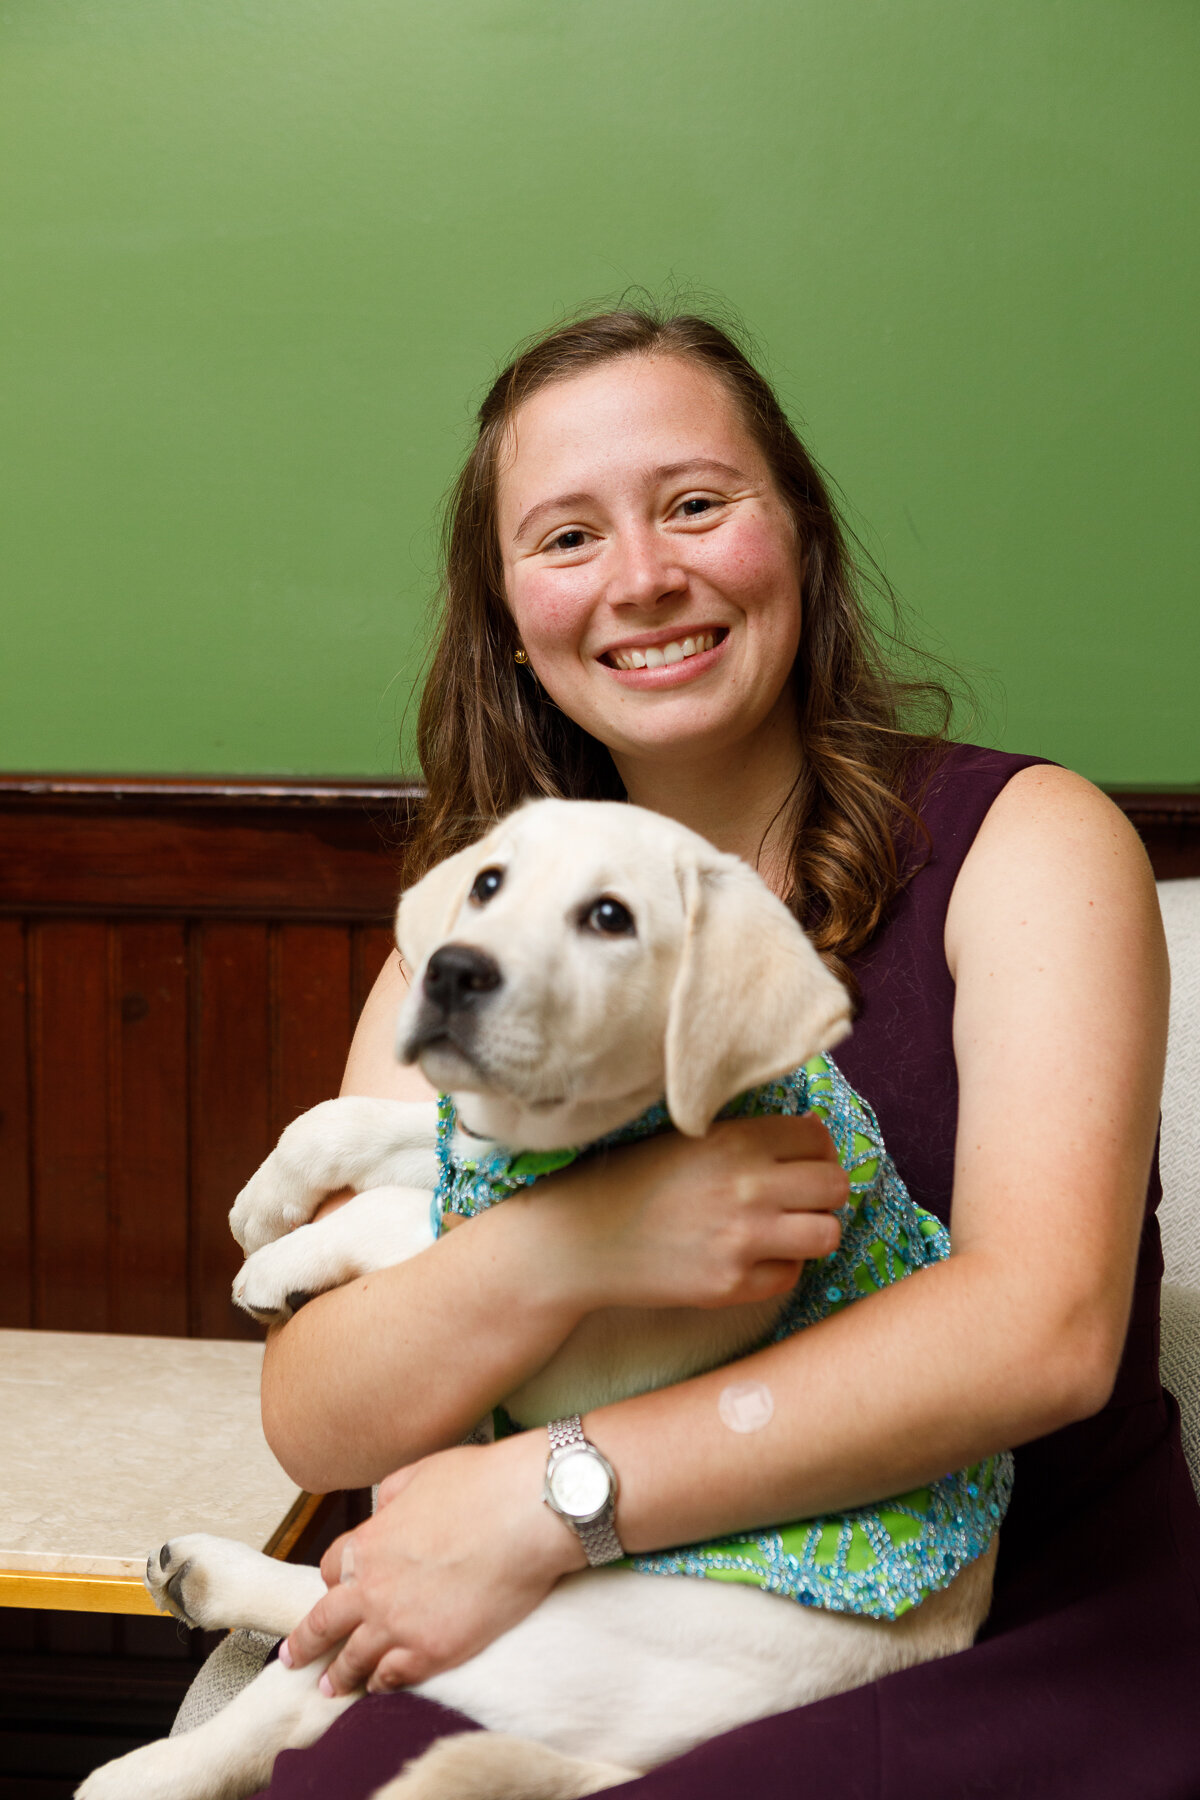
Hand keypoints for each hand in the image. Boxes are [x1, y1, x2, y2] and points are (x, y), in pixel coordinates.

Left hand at [280, 1432, 581, 1694]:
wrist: (525, 1512)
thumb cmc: (481, 1483)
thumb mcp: (420, 1472)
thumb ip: (391, 1495)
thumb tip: (384, 1508)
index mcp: (368, 1543)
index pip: (331, 1569)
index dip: (333, 1579)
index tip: (334, 1589)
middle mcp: (373, 1589)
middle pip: (324, 1623)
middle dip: (304, 1643)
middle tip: (291, 1658)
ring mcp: (400, 1625)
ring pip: (354, 1659)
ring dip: (339, 1674)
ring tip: (330, 1687)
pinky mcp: (433, 1651)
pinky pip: (394, 1677)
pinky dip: (382, 1683)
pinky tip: (379, 1687)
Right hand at [532, 1114, 847, 1312]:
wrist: (584, 1239)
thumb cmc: (634, 1180)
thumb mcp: (690, 1139)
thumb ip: (750, 1135)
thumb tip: (814, 1133)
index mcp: (735, 1139)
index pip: (817, 1139)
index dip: (815, 1150)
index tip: (799, 1161)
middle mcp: (747, 1187)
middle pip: (835, 1185)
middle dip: (823, 1191)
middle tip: (799, 1197)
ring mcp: (742, 1239)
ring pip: (827, 1234)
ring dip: (812, 1231)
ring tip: (783, 1229)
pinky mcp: (732, 1284)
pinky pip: (790, 1275)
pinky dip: (778, 1266)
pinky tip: (749, 1256)